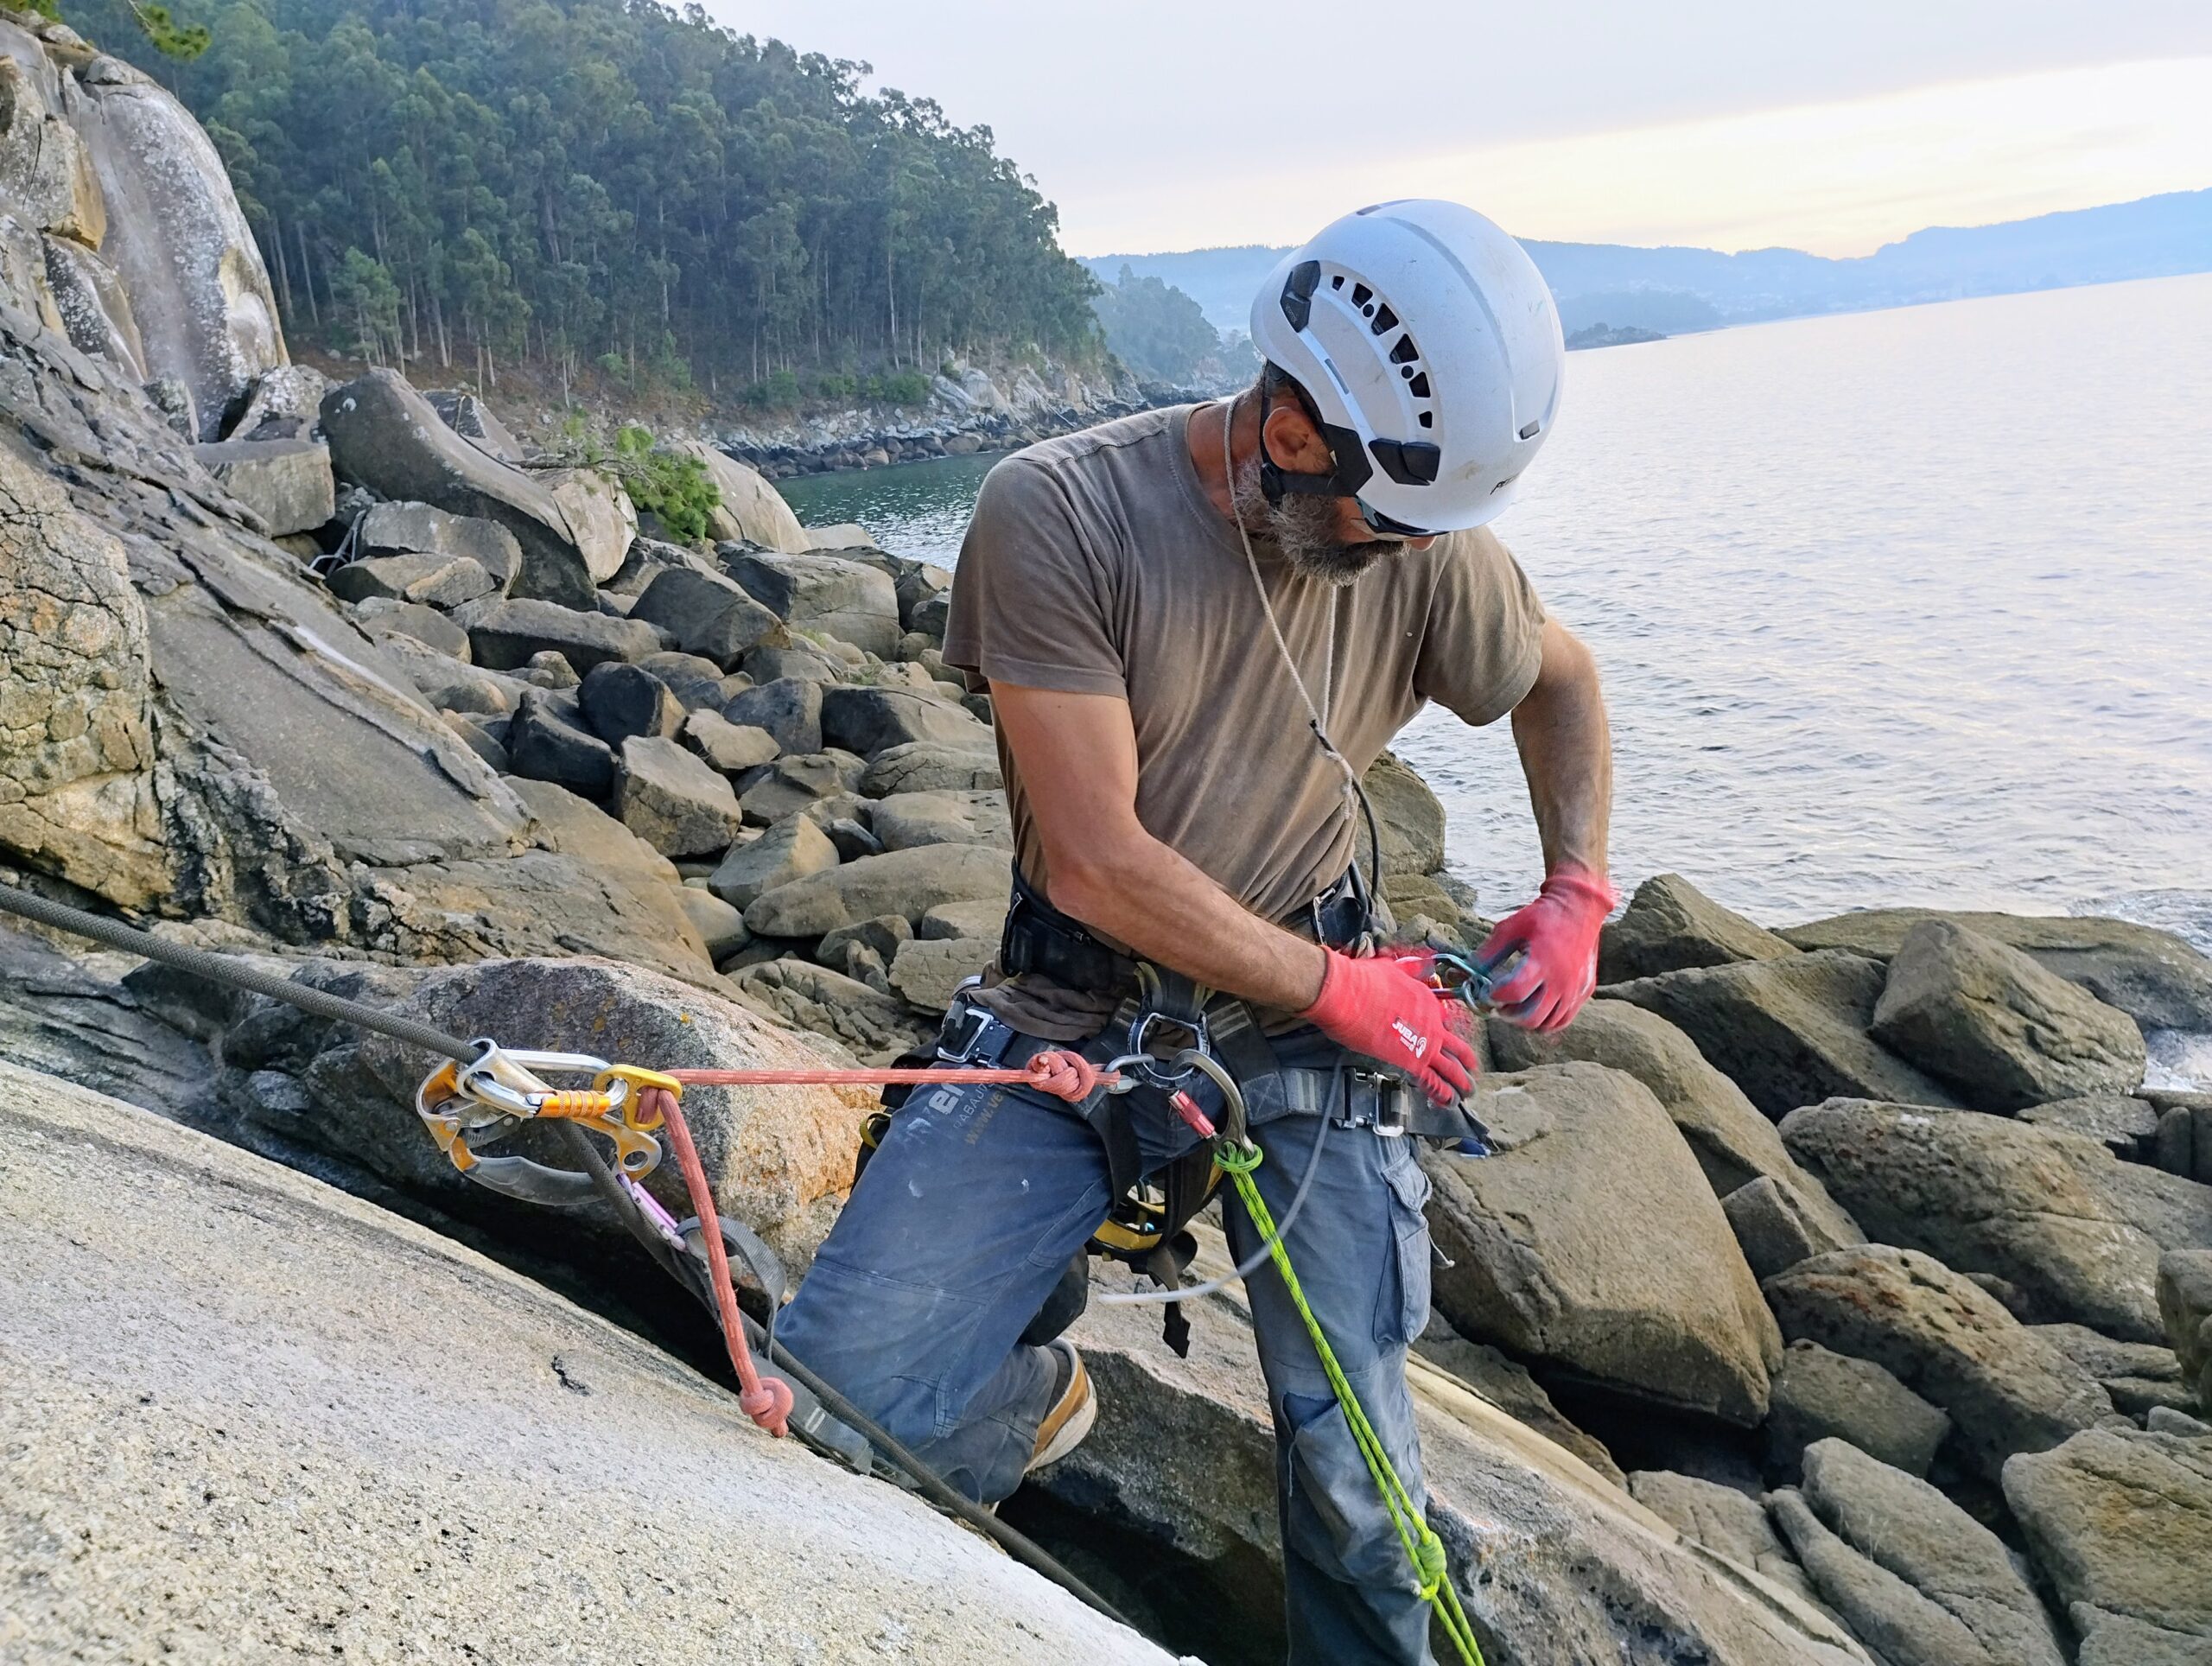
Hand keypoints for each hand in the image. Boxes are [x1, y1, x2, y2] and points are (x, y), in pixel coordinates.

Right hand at [1299, 948, 1477, 1104]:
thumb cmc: (1361, 980)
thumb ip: (1409, 969)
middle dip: (1465, 1059)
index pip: (1442, 1019)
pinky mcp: (1411, 1061)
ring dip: (1461, 1081)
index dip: (1442, 1031)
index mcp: (1426, 999)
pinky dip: (1442, 1093)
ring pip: (1451, 1066)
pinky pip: (1433, 1081)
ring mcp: (1424, 1042)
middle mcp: (1431, 1022)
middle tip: (1471, 1068)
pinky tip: (1448, 1101)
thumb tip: (1420, 965)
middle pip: (1455, 1045)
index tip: (1442, 1038)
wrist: (1346, 994)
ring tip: (1467, 1091)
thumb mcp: (1392, 967)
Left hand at [1477, 861, 1617, 1032]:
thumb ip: (1488, 953)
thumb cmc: (1541, 916)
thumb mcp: (1510, 928)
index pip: (1514, 992)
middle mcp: (1561, 980)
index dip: (1495, 996)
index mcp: (1541, 962)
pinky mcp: (1584, 991)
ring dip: (1525, 1021)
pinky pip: (1563, 1020)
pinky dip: (1546, 1021)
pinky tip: (1535, 1009)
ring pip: (1546, 1024)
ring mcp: (1575, 988)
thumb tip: (1466, 971)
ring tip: (1514, 1008)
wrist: (1578, 908)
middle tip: (1497, 1004)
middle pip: (1530, 1016)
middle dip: (1507, 1014)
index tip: (1487, 991)